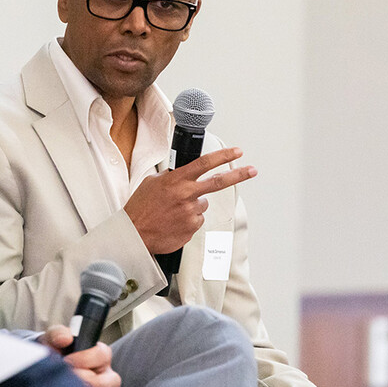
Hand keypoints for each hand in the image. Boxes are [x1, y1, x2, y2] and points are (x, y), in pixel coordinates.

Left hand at [40, 325, 121, 386]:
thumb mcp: (53, 338)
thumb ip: (58, 334)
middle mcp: (105, 371)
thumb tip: (65, 338)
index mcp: (99, 352)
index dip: (85, 358)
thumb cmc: (55, 351)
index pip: (102, 354)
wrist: (46, 366)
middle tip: (70, 377)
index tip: (67, 360)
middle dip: (88, 380)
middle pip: (112, 379)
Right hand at [124, 147, 256, 253]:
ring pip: (202, 205)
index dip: (223, 156)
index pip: (204, 163)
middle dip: (239, 174)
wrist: (135, 234)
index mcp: (176, 180)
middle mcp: (186, 195)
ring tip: (174, 211)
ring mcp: (191, 213)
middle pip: (219, 182)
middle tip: (252, 170)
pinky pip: (197, 221)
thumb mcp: (151, 183)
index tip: (236, 152)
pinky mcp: (192, 228)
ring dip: (193, 206)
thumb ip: (171, 177)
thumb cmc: (140, 209)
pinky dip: (189, 221)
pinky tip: (174, 222)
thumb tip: (182, 174)